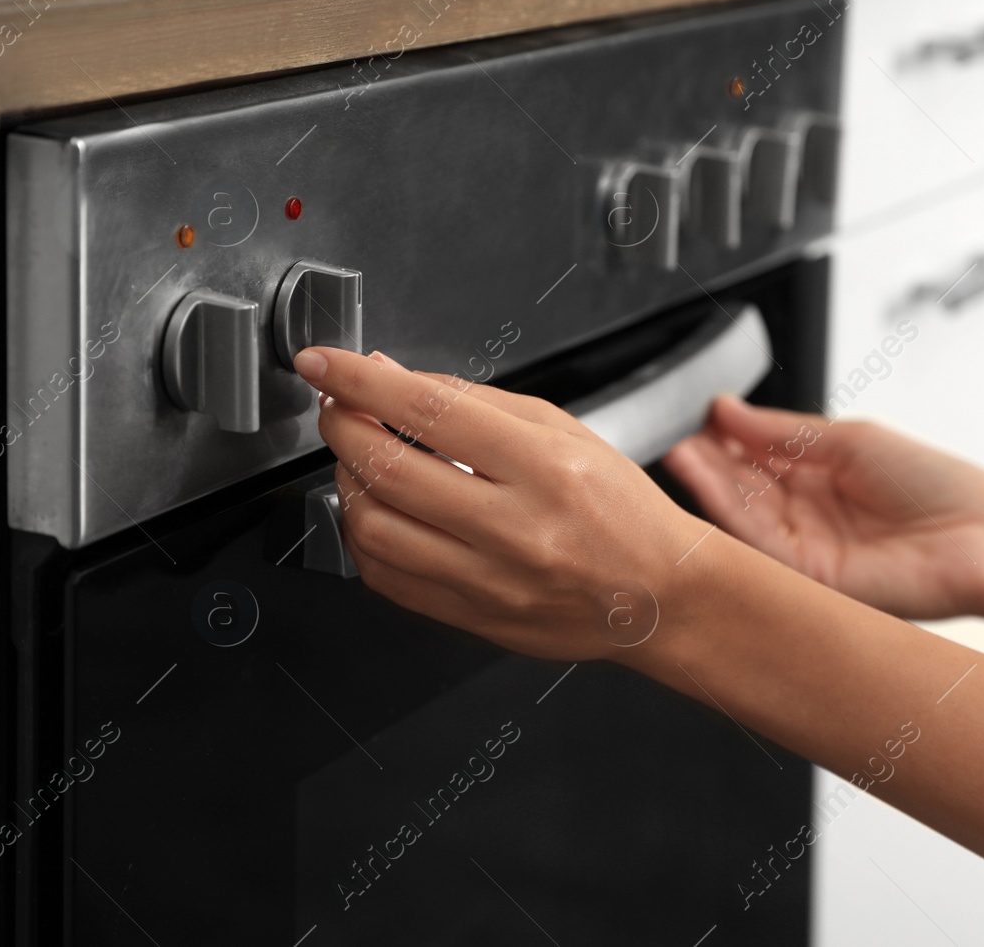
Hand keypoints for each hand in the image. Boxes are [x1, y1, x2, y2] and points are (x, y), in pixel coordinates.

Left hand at [294, 346, 708, 661]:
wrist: (660, 596)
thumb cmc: (619, 510)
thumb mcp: (560, 430)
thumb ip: (469, 400)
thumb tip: (389, 375)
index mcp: (542, 466)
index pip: (426, 410)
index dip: (357, 381)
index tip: (323, 365)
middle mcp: (515, 526)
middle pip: (388, 469)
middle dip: (342, 428)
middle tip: (339, 411)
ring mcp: (490, 579)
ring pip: (375, 528)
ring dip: (347, 484)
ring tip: (359, 462)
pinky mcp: (472, 617)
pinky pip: (387, 577)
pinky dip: (364, 537)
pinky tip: (378, 513)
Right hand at [660, 395, 983, 619]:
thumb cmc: (941, 487)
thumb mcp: (852, 439)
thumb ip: (783, 431)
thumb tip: (729, 411)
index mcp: (820, 480)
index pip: (756, 458)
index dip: (725, 438)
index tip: (697, 418)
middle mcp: (806, 516)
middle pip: (742, 487)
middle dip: (708, 460)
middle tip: (678, 434)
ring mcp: (804, 548)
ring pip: (741, 515)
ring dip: (708, 483)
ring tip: (680, 450)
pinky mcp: (806, 576)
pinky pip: (755, 542)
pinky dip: (726, 510)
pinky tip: (705, 479)